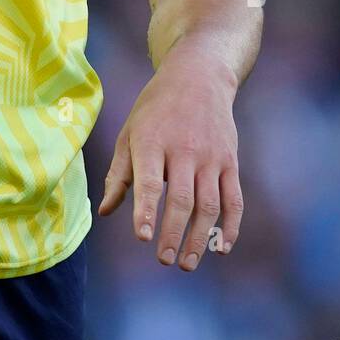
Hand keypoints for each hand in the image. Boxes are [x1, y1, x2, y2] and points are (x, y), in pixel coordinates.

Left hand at [97, 49, 242, 269]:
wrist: (198, 76)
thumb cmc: (155, 109)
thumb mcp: (129, 132)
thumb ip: (119, 173)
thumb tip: (105, 211)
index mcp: (152, 141)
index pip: (149, 181)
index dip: (145, 210)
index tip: (142, 237)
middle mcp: (184, 150)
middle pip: (181, 199)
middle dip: (173, 233)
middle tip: (164, 260)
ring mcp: (211, 156)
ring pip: (208, 205)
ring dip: (199, 237)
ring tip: (187, 263)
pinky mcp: (230, 161)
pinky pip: (234, 199)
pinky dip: (230, 226)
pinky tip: (221, 247)